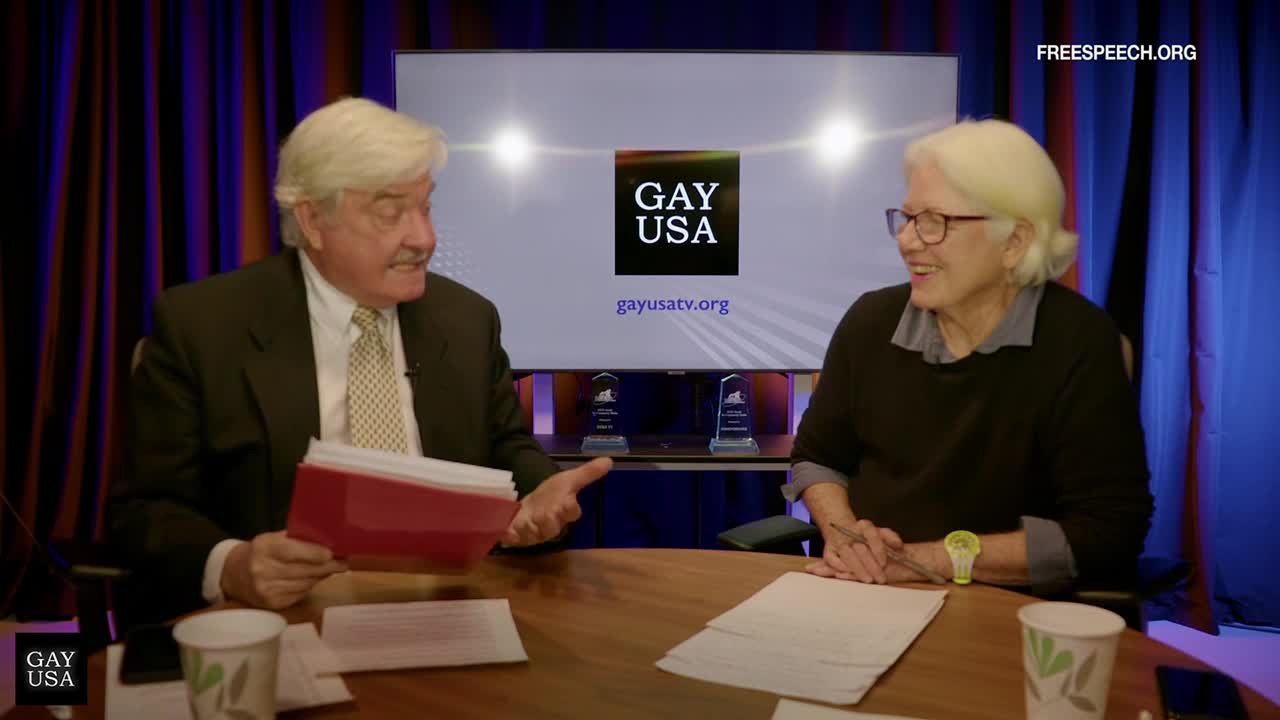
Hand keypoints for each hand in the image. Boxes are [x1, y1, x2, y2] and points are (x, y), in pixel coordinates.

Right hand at [221, 531, 347, 609]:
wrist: (234, 574)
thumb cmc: (262, 551)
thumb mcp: (274, 538)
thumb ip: (297, 540)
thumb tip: (329, 542)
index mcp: (264, 548)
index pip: (292, 552)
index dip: (313, 554)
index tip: (331, 554)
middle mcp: (262, 570)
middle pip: (302, 571)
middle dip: (326, 567)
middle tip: (343, 563)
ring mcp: (266, 590)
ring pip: (305, 584)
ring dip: (320, 576)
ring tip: (332, 569)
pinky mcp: (272, 604)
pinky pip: (300, 594)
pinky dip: (309, 586)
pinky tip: (313, 579)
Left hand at [501, 457, 612, 546]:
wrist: (528, 507)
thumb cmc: (550, 495)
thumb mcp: (567, 480)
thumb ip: (587, 473)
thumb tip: (610, 460)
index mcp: (564, 510)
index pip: (572, 512)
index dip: (570, 508)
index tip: (569, 501)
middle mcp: (550, 524)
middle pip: (553, 527)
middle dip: (549, 520)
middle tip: (545, 513)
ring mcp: (534, 531)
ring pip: (534, 534)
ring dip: (529, 528)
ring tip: (524, 522)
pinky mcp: (517, 536)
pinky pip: (515, 539)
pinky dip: (510, 536)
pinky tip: (506, 532)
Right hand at [804, 519, 904, 583]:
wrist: (844, 532)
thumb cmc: (866, 538)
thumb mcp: (881, 534)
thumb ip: (891, 537)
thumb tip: (898, 545)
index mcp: (864, 526)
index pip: (871, 533)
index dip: (878, 549)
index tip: (884, 563)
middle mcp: (849, 531)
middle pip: (860, 548)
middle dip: (871, 565)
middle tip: (880, 578)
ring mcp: (837, 541)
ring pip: (847, 555)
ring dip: (858, 569)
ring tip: (868, 580)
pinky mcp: (828, 551)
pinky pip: (833, 560)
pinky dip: (842, 568)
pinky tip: (852, 575)